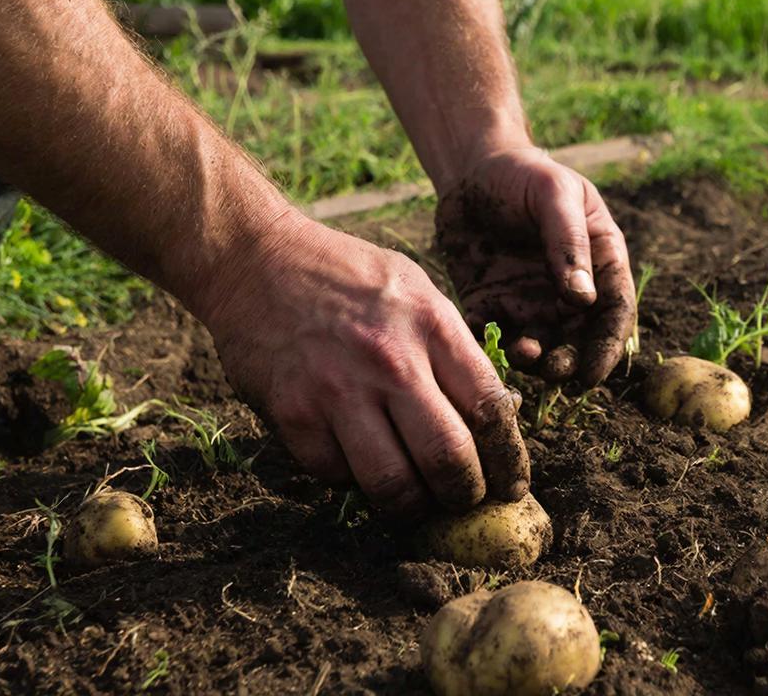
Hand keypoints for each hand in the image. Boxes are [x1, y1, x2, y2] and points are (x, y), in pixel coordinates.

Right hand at [195, 212, 528, 512]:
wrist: (255, 260)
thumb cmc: (347, 276)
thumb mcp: (417, 291)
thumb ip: (455, 351)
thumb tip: (500, 417)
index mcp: (432, 325)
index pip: (491, 411)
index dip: (509, 461)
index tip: (512, 484)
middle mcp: (389, 360)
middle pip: (448, 459)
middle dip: (465, 495)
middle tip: (464, 499)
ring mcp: (337, 391)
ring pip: (393, 485)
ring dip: (412, 506)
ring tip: (416, 499)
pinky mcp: (293, 415)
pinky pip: (336, 476)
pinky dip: (354, 481)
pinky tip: (359, 462)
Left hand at [435, 146, 635, 384]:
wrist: (472, 168)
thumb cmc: (526, 174)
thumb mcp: (554, 194)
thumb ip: (569, 241)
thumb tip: (583, 299)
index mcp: (599, 263)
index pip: (614, 313)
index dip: (607, 347)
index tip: (593, 372)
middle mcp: (567, 291)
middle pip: (578, 339)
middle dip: (569, 361)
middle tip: (554, 368)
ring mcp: (528, 301)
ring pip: (538, 346)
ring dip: (533, 360)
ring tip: (521, 354)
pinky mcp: (490, 304)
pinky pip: (492, 334)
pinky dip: (489, 344)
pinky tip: (481, 336)